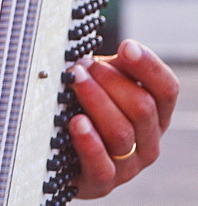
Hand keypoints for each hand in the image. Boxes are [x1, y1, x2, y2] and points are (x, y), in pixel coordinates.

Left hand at [68, 39, 179, 198]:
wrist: (61, 155)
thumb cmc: (84, 110)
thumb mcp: (102, 86)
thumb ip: (115, 69)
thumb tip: (126, 48)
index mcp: (155, 116)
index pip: (166, 90)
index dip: (149, 66)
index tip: (126, 46)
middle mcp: (148, 142)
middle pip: (142, 108)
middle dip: (109, 80)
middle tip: (81, 65)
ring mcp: (128, 165)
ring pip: (121, 132)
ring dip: (95, 101)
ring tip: (73, 81)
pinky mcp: (101, 182)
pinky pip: (102, 165)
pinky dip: (89, 142)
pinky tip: (76, 122)